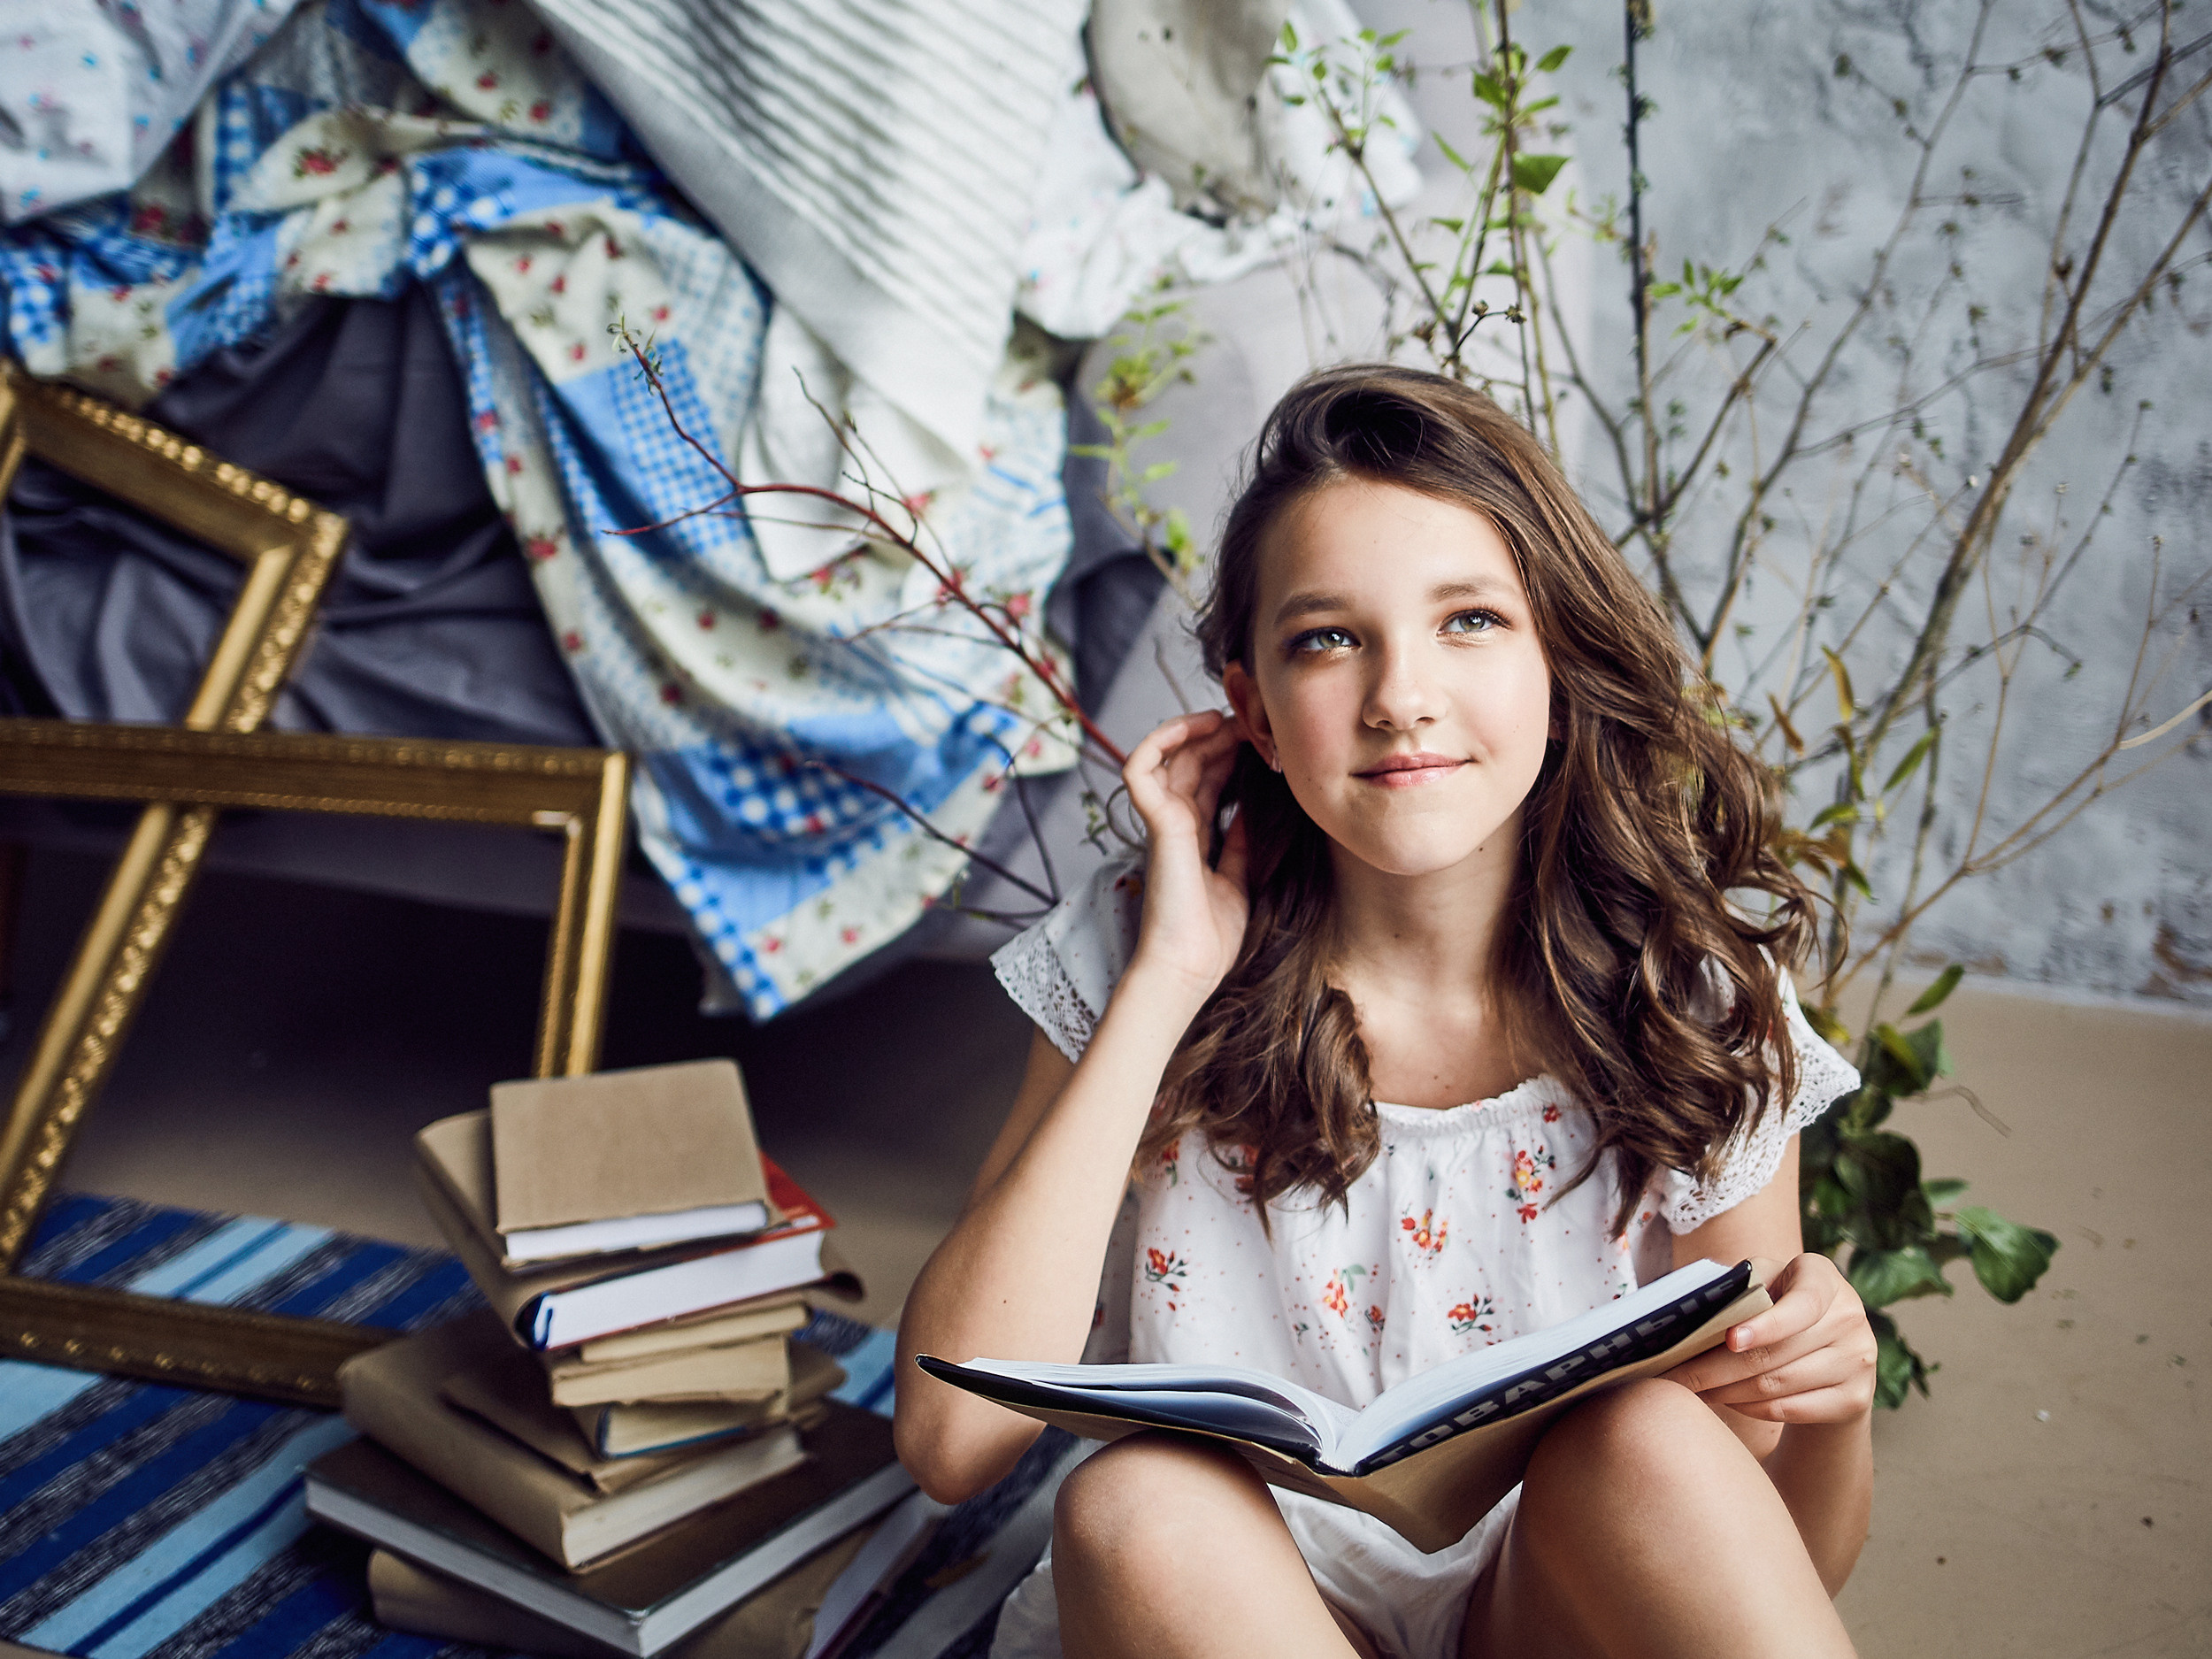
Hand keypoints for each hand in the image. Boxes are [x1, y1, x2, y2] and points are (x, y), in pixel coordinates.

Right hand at [1119, 710, 1250, 1009]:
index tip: (1262, 741)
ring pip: (1167, 755)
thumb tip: (1255, 810)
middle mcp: (1175, 822)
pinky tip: (1194, 726)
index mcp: (1194, 835)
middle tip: (1252, 720)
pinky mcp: (1156, 823)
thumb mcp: (1240, 877)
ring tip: (1226, 717)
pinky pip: (1140, 768)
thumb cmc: (1212, 936)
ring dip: (1195, 728)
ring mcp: (1163, 820)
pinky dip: (1159, 739)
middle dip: (1221, 734)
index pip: (1209, 779)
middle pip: (1192, 760)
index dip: (1230, 753)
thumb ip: (1241, 842)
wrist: (1190, 967)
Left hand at [1662, 1253, 1877, 1424]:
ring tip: (1695, 1390)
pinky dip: (1752, 1409)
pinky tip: (1727, 1401)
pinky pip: (1791, 1409)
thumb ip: (1740, 1287)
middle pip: (1776, 1353)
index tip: (1729, 1340)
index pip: (1800, 1304)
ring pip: (1779, 1385)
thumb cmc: (1780, 1306)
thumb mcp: (1766, 1283)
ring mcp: (1858, 1360)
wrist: (1831, 1350)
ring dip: (1728, 1391)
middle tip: (1678, 1377)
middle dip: (1718, 1368)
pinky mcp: (1855, 1399)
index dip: (1765, 1325)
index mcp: (1824, 1277)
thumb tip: (1691, 1311)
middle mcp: (1850, 1316)